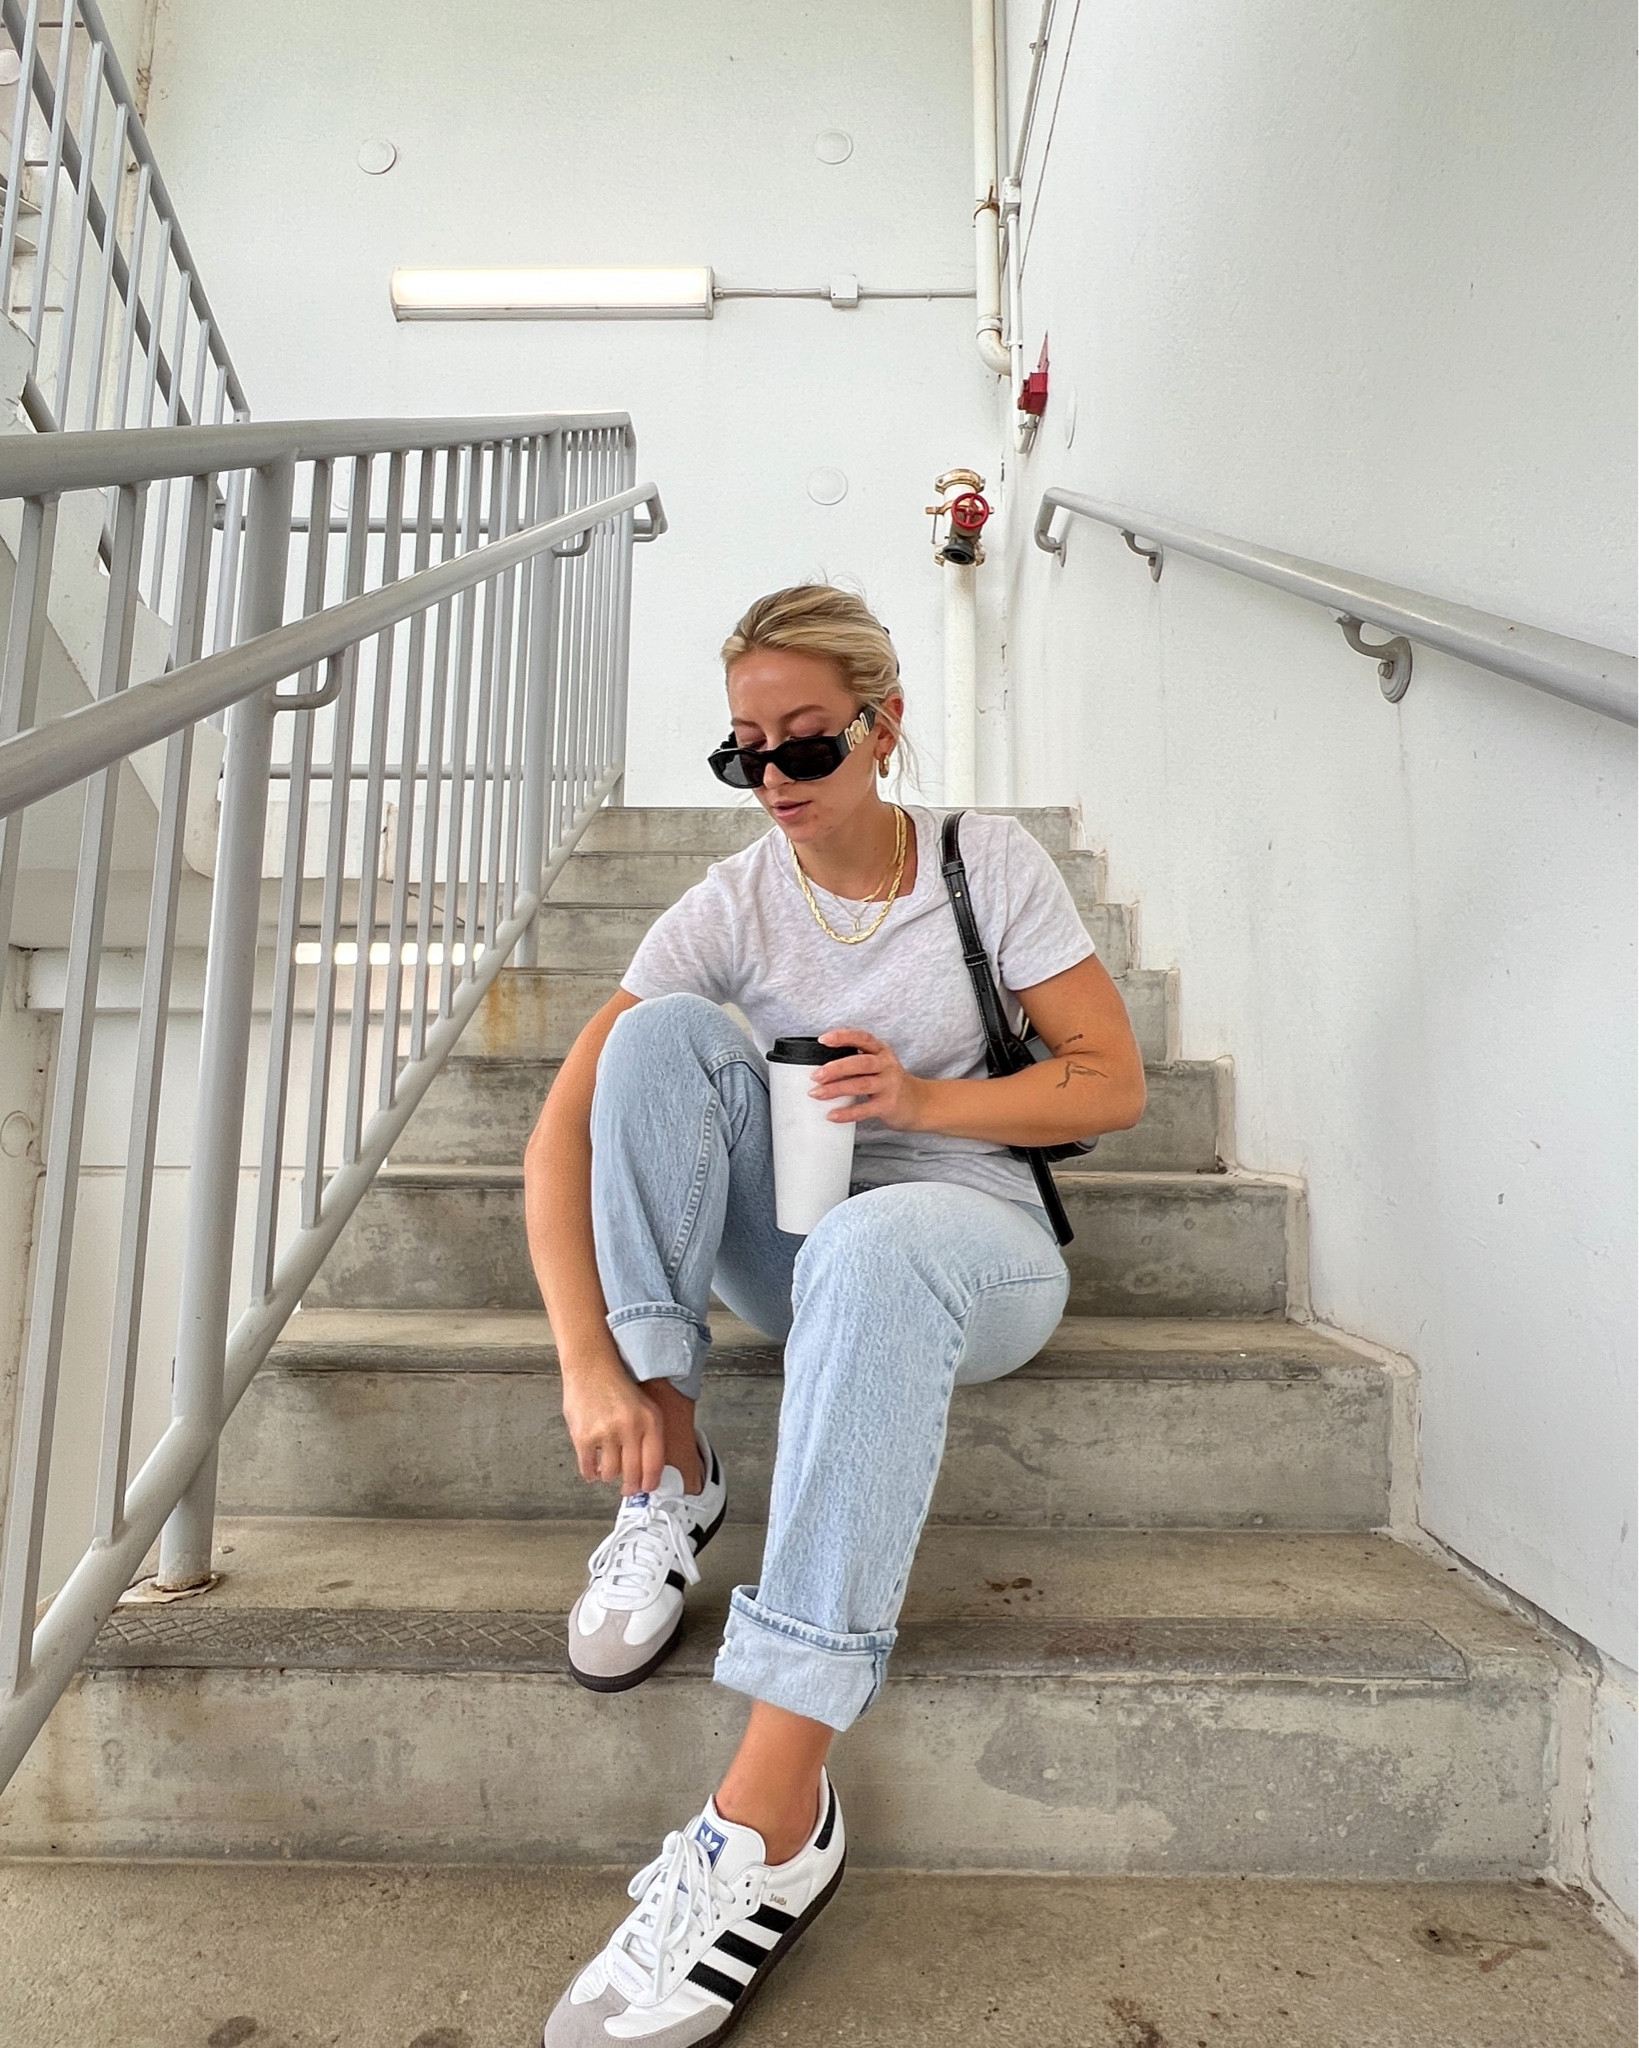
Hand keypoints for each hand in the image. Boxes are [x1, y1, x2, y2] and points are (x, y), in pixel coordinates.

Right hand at [560, 1356, 665, 1493]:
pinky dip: (591, 1473)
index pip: (655, 1464)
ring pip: (611, 1474)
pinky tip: (594, 1466)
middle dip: (630, 1486)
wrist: (591, 1367)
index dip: (651, 1482)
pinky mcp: (583, 1436)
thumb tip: (648, 1472)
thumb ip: (650, 1436)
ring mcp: (606, 1433)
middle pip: (633, 1474)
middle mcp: (630, 1428)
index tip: (647, 1488)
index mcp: (650, 1420)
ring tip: (608, 1467)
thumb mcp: (646, 1407)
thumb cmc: (618, 1387)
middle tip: (627, 1487)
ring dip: (609, 1475)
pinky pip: (588, 1469)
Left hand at [812, 1028, 929, 1131]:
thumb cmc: (889, 1083)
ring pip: (861, 1085)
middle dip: (835, 1068)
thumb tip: (820, 1068)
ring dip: (836, 1089)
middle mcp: (887, 1065)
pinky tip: (832, 1115)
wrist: (919, 1104)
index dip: (842, 1037)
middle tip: (816, 1075)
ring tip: (817, 1093)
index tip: (823, 1039)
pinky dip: (847, 1112)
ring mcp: (889, 1085)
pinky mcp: (889, 1105)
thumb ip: (856, 1063)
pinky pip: (865, 1109)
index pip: (862, 1038)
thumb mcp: (878, 1065)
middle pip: (860, 1063)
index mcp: (881, 1051)